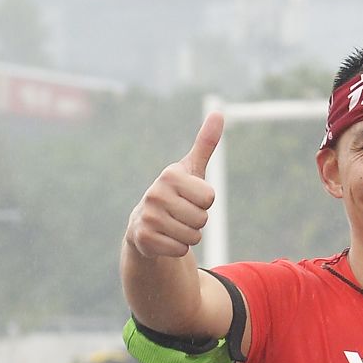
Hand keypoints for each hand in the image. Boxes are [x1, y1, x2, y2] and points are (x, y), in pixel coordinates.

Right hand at [126, 111, 222, 260]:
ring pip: (193, 237)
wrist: (145, 223)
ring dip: (188, 236)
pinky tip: (165, 238)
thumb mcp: (191, 170)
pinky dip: (177, 248)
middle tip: (181, 214)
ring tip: (173, 225)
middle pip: (202, 218)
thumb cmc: (175, 194)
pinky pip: (180, 250)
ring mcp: (148, 216)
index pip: (209, 197)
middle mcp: (155, 193)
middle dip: (197, 221)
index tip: (189, 197)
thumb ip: (205, 144)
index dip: (204, 202)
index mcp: (170, 175)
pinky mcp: (144, 238)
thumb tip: (218, 113)